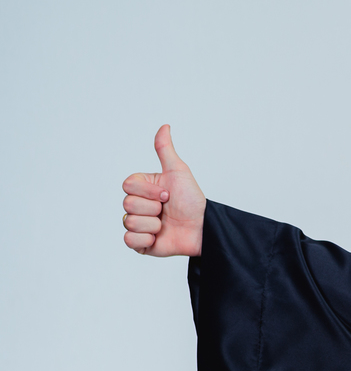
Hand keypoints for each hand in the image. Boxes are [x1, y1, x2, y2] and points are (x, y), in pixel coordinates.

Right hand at [122, 125, 205, 255]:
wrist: (203, 228)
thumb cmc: (192, 200)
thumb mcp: (178, 172)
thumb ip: (165, 150)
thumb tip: (164, 126)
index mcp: (143, 189)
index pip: (128, 186)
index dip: (149, 192)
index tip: (168, 194)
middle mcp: (138, 206)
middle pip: (128, 204)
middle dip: (153, 208)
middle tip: (168, 210)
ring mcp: (139, 225)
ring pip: (129, 222)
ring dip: (153, 224)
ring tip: (166, 224)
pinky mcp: (141, 244)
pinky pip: (129, 240)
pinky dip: (146, 238)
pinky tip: (159, 237)